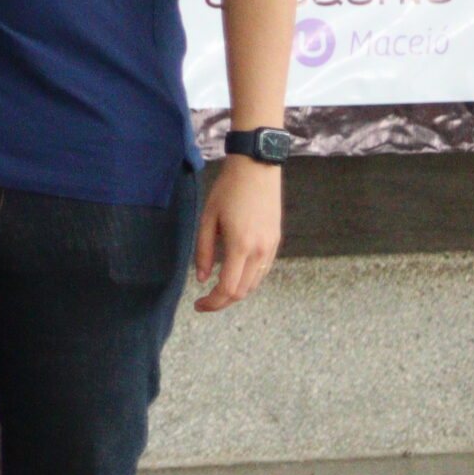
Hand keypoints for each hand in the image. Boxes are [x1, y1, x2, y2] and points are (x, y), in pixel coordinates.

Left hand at [192, 154, 280, 311]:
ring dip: (235, 292)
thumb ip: (203, 250)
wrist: (257, 169)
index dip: (212, 302)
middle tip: (203, 302)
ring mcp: (271, 247)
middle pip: (243, 292)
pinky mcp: (276, 241)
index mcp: (240, 246)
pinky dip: (247, 279)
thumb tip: (201, 278)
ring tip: (216, 290)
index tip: (197, 305)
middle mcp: (260, 251)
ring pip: (254, 284)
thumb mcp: (208, 218)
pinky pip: (262, 271)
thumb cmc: (228, 190)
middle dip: (222, 302)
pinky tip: (232, 274)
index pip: (228, 289)